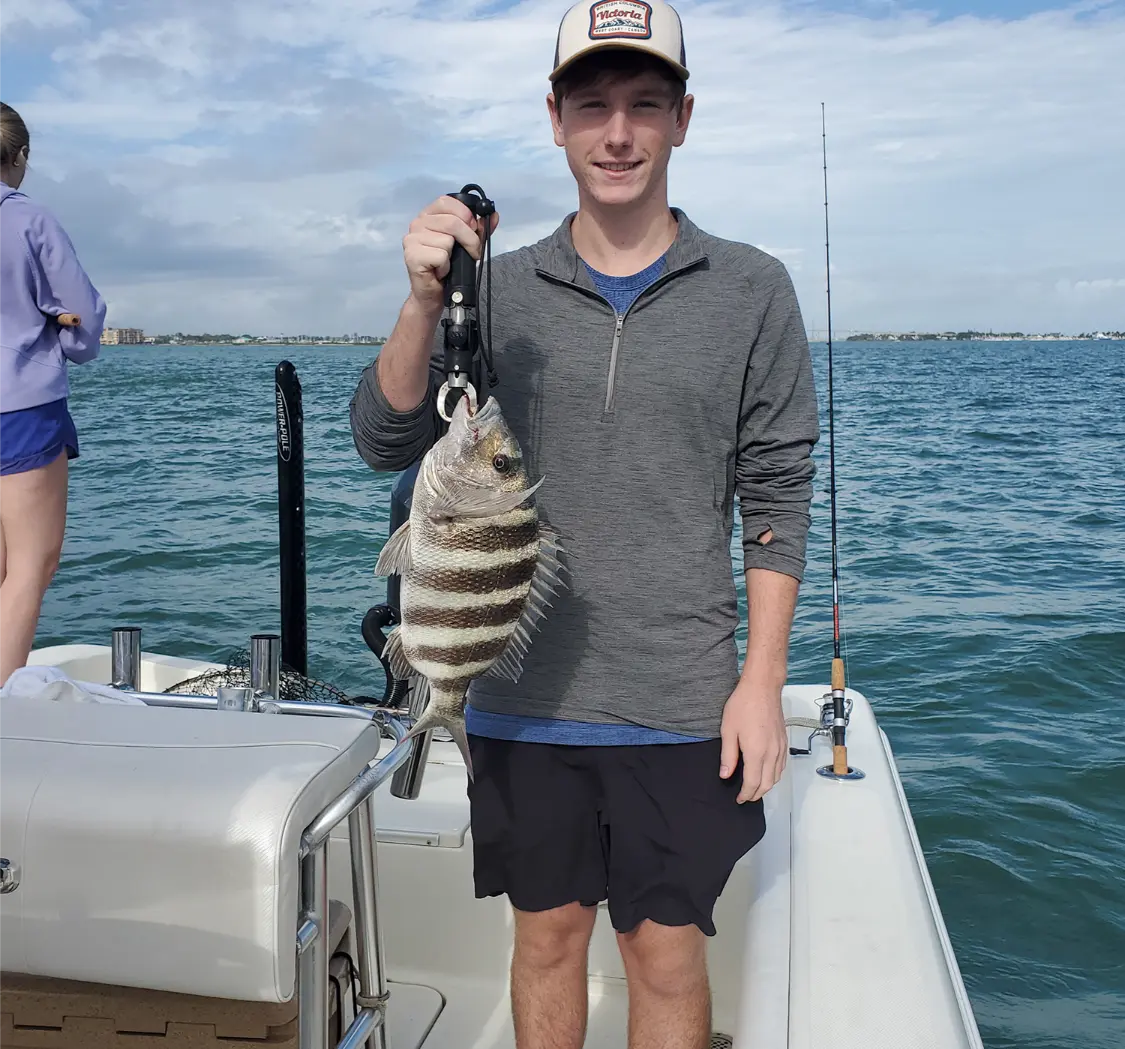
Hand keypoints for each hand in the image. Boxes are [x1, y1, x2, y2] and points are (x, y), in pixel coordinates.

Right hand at [402, 195, 500, 313]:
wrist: (433, 294)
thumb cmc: (448, 267)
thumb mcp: (468, 244)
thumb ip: (480, 229)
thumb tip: (494, 215)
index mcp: (429, 215)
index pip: (447, 202)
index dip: (465, 214)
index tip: (473, 229)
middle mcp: (418, 223)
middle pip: (452, 222)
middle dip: (470, 240)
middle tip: (472, 253)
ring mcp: (412, 239)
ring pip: (447, 240)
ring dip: (455, 256)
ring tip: (449, 263)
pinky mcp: (412, 255)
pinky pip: (440, 255)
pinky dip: (445, 266)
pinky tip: (440, 270)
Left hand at [719, 681, 787, 802]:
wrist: (762, 687)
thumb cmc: (743, 704)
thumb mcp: (728, 730)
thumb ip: (728, 755)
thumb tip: (726, 775)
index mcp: (756, 752)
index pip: (753, 783)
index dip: (745, 795)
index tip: (738, 799)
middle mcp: (772, 753)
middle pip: (768, 784)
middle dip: (756, 794)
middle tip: (745, 797)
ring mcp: (780, 747)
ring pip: (777, 776)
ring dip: (767, 786)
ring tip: (754, 788)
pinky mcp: (784, 741)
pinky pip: (782, 765)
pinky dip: (775, 774)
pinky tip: (767, 772)